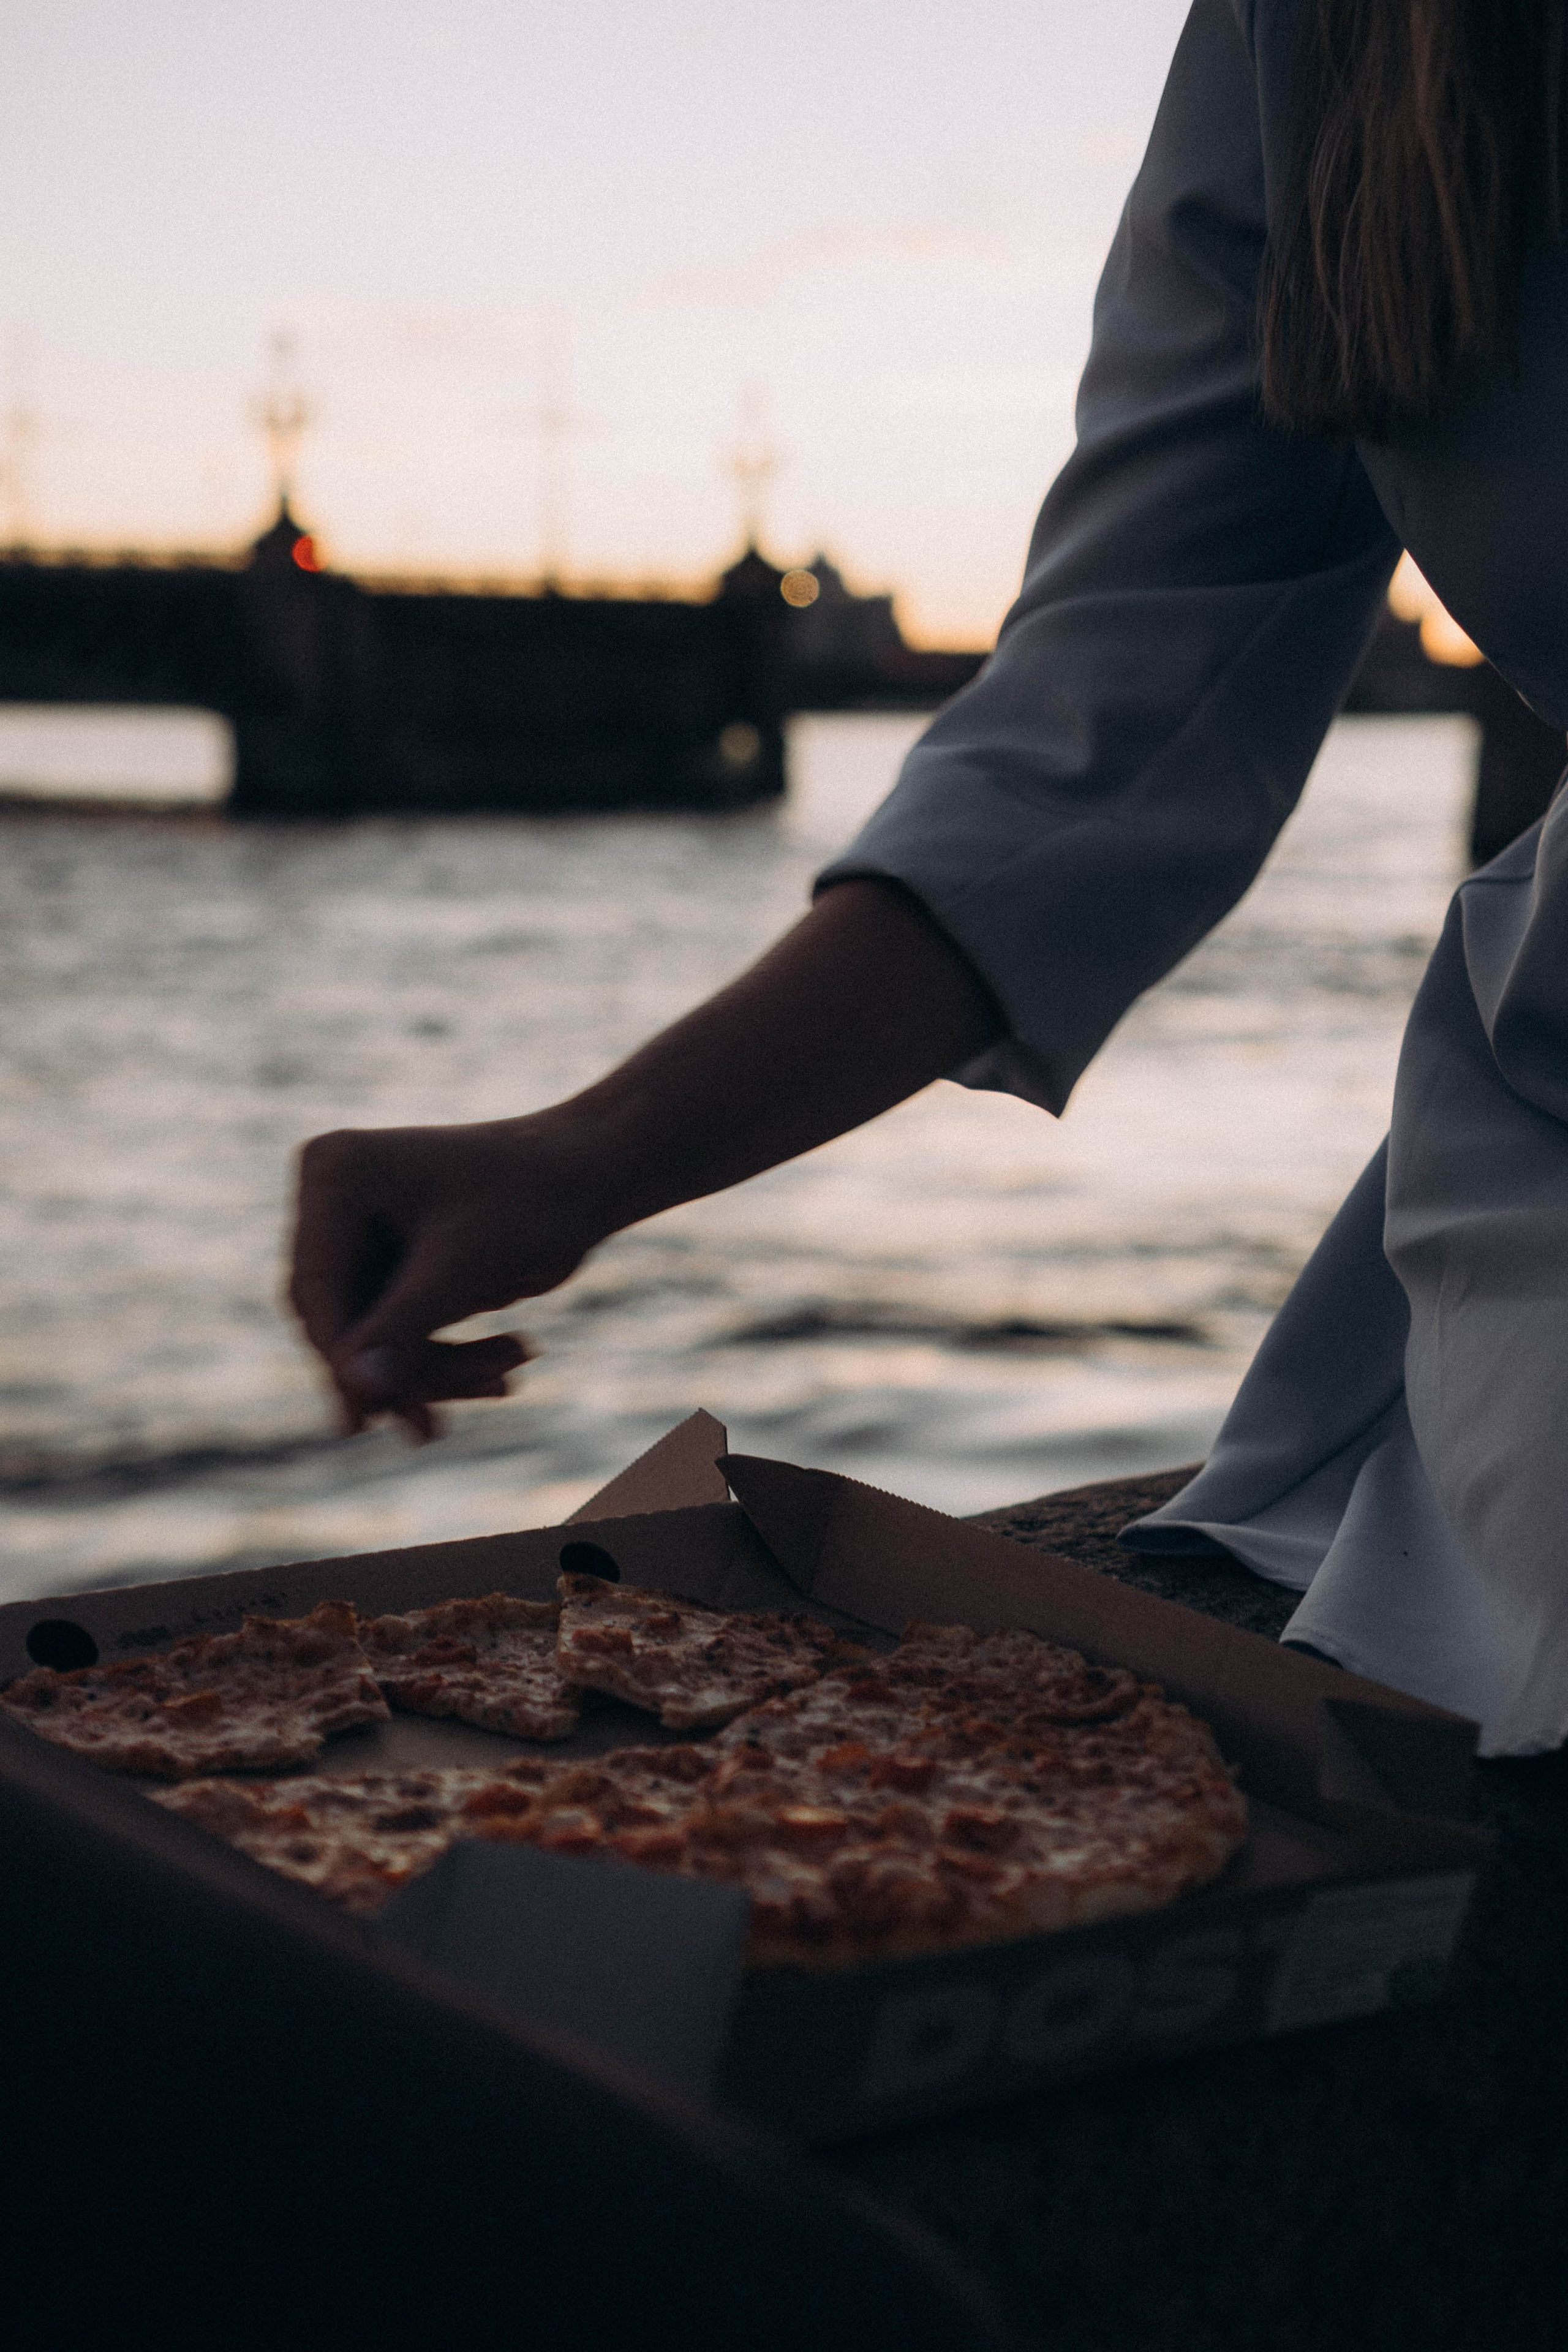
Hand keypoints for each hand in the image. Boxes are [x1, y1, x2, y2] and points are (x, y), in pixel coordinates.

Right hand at [288, 1114, 609, 1439]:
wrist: (594, 1172)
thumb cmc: (534, 1195)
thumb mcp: (464, 1265)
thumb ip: (403, 1329)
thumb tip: (355, 1397)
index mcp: (334, 1173)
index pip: (317, 1287)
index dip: (343, 1355)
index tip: (368, 1418)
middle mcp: (335, 1201)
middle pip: (341, 1320)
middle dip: (400, 1370)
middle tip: (435, 1427)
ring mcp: (364, 1235)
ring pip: (375, 1340)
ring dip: (437, 1371)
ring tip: (510, 1374)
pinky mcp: (396, 1267)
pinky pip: (404, 1336)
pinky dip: (451, 1360)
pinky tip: (509, 1367)